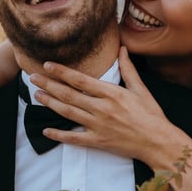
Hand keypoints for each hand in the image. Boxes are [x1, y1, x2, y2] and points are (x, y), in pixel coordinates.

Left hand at [30, 47, 186, 165]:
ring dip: (50, 103)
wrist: (158, 142)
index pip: (80, 79)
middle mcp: (101, 108)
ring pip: (68, 112)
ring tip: (37, 95)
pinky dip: (59, 134)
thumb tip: (123, 48)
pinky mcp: (98, 142)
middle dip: (48, 85)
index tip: (47, 65)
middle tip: (33, 77)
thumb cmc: (152, 115)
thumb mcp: (141, 89)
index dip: (61, 72)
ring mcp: (98, 126)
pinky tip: (46, 130)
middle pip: (69, 94)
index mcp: (111, 93)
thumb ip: (128, 69)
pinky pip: (74, 138)